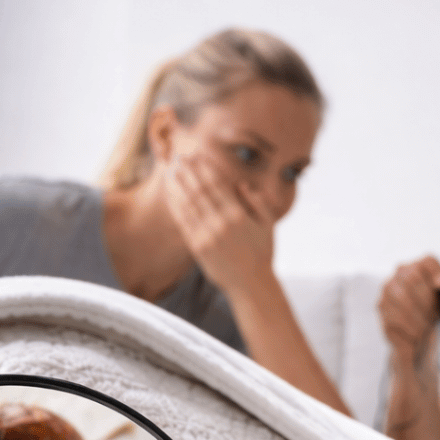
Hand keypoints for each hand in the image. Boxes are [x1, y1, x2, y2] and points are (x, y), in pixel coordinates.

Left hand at [166, 151, 276, 296]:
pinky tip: (171, 194)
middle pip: (200, 189)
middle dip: (188, 171)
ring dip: (178, 184)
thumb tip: (241, 184)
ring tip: (171, 170)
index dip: (205, 167)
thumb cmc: (261, 253)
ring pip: (188, 203)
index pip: (217, 184)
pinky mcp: (197, 247)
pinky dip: (176, 205)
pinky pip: (183, 221)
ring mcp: (207, 235)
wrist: (250, 284)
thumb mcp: (268, 225)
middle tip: (179, 156)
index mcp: (239, 215)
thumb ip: (257, 202)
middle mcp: (221, 223)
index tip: (197, 154)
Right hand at [378, 256, 439, 371]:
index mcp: (423, 266)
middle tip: (438, 317)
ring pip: (402, 299)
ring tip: (429, 329)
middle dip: (428, 301)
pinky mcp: (382, 308)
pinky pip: (392, 317)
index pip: (427, 261)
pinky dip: (408, 329)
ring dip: (418, 317)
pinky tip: (417, 337)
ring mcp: (389, 290)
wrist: (422, 336)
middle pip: (412, 279)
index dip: (435, 270)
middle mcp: (402, 273)